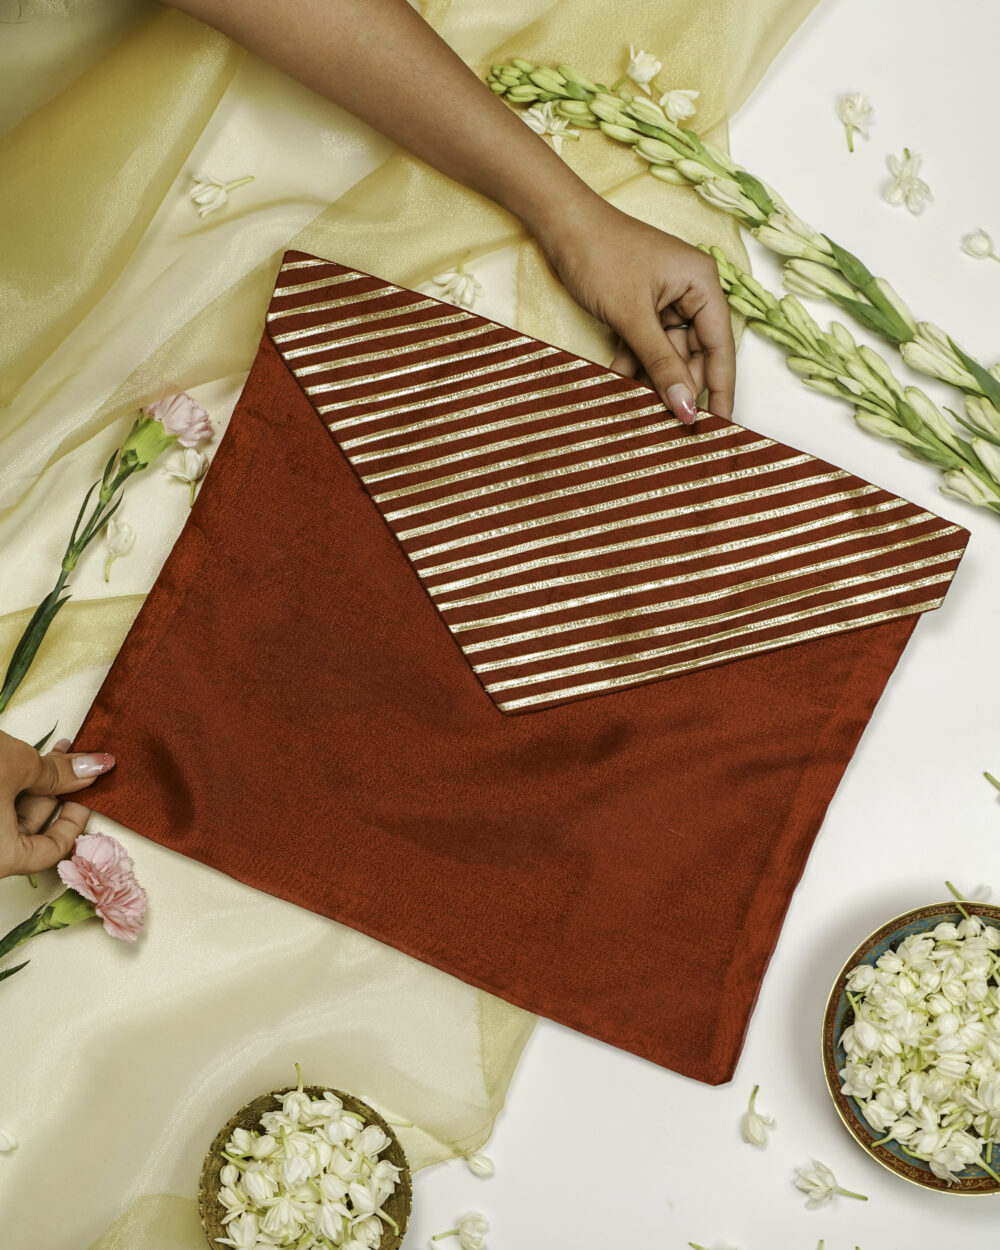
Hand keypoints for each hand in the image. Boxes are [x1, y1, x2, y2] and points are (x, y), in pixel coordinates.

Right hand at [0, 732, 114, 879]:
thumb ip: (59, 773)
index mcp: (0, 857)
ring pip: (9, 814)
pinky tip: (25, 755)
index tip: (87, 796)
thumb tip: (93, 768)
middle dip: (56, 792)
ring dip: (34, 783)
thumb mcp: (19, 767)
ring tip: (58, 751)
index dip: (75, 821)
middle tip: (78, 765)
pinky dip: (11, 784)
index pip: (50, 852)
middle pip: (28, 830)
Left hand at [535, 198, 736, 424]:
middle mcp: (689, 292)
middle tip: (670, 425)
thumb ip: (660, 364)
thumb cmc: (601, 254)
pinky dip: (632, 363)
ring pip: (666, 353)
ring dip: (651, 379)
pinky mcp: (639, 306)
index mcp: (702, 285)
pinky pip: (644, 344)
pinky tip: (619, 384)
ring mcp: (664, 300)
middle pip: (694, 354)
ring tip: (642, 409)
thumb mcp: (633, 316)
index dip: (721, 389)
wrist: (560, 225)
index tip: (720, 425)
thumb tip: (685, 406)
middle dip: (679, 386)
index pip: (721, 347)